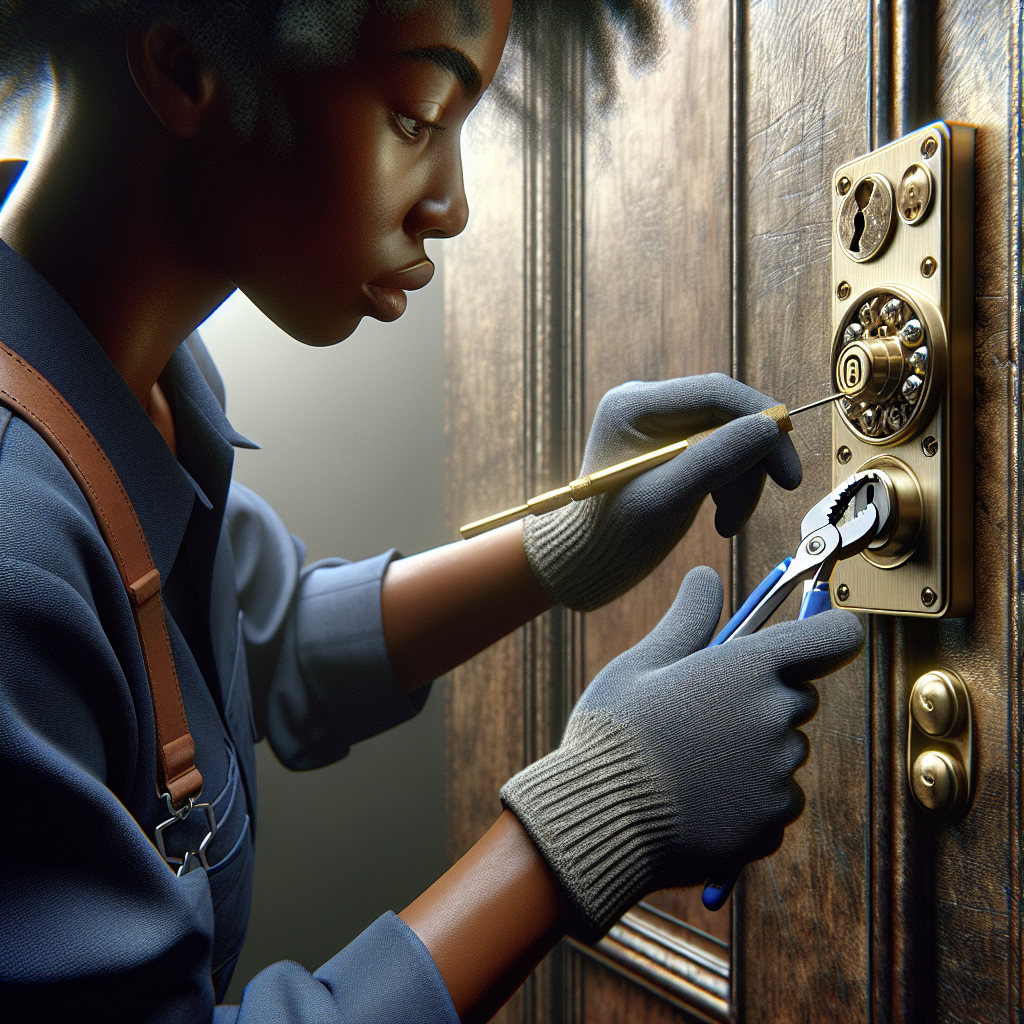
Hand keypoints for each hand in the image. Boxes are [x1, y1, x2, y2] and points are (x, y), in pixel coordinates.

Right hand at [500, 566, 863, 939]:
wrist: (599, 819)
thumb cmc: (615, 733)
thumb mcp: (641, 663)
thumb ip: (688, 618)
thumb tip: (707, 576)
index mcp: (748, 669)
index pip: (834, 638)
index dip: (827, 634)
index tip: (809, 640)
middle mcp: (775, 718)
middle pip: (798, 696)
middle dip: (763, 697)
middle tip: (703, 710)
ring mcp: (778, 774)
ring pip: (783, 750)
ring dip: (753, 750)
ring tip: (691, 761)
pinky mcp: (772, 821)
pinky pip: (775, 799)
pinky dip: (748, 798)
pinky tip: (700, 798)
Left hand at [522, 373, 801, 609]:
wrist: (586, 563)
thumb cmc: (614, 536)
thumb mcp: (667, 500)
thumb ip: (715, 460)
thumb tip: (770, 427)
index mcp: (633, 404)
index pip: (717, 393)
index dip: (763, 425)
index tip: (788, 473)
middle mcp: (647, 403)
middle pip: (728, 415)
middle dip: (748, 465)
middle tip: (747, 511)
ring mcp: (660, 423)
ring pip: (731, 438)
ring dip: (740, 483)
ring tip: (725, 525)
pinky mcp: (673, 445)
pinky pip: (721, 454)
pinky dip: (730, 487)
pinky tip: (719, 518)